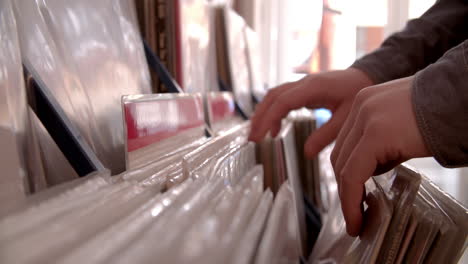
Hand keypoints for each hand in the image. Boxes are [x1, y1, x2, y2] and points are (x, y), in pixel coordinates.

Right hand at [249, 68, 373, 157]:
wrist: (366, 77)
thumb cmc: (358, 95)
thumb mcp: (346, 118)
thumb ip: (326, 135)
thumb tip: (307, 153)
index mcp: (314, 87)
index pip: (283, 101)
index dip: (269, 118)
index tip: (260, 136)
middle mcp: (304, 83)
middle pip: (273, 97)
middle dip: (260, 117)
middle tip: (252, 139)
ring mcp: (302, 84)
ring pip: (274, 96)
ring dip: (263, 114)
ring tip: (257, 135)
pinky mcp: (302, 89)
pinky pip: (281, 98)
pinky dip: (273, 112)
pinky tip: (274, 130)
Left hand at [330, 76, 429, 236]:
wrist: (465, 102)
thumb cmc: (442, 117)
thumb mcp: (402, 129)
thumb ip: (383, 145)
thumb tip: (373, 171)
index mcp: (364, 104)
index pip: (345, 145)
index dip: (344, 174)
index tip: (350, 198)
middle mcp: (360, 107)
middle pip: (340, 156)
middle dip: (345, 188)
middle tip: (354, 213)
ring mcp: (367, 118)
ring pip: (344, 167)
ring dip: (347, 198)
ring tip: (356, 220)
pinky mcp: (376, 133)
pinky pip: (354, 174)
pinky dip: (351, 199)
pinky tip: (358, 216)